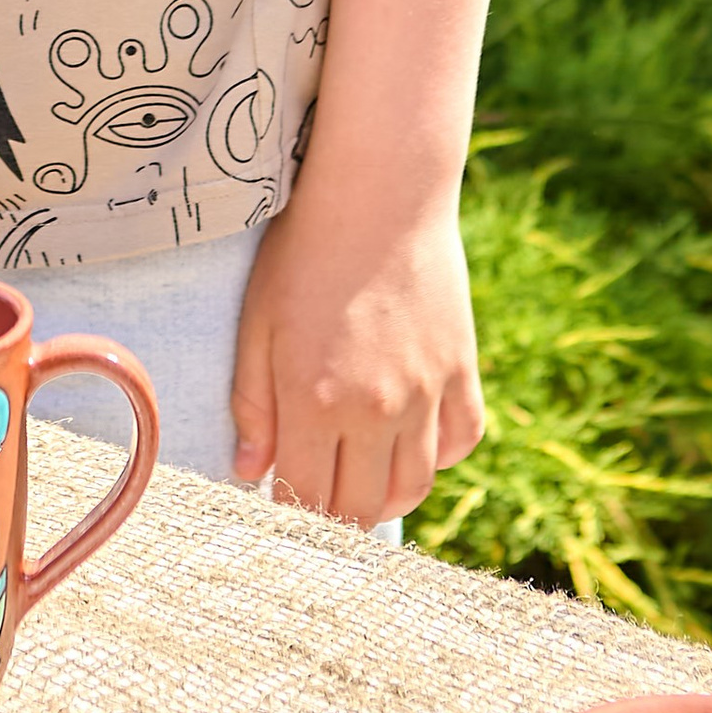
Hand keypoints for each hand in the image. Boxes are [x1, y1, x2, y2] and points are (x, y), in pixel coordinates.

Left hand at [228, 188, 483, 529]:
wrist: (380, 195)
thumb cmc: (304, 254)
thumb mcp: (258, 325)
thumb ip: (252, 405)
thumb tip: (250, 471)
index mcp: (315, 401)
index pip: (306, 499)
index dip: (289, 510)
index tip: (279, 499)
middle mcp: (377, 410)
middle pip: (363, 507)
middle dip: (335, 516)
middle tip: (318, 499)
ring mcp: (427, 393)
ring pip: (415, 486)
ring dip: (385, 496)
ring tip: (360, 479)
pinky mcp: (461, 371)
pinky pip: (461, 442)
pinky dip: (437, 455)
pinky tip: (408, 440)